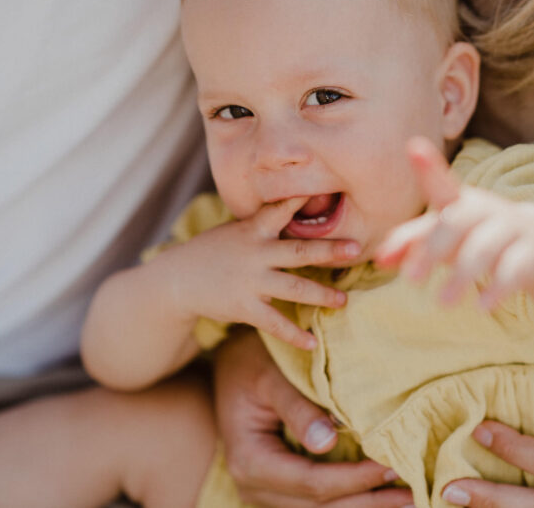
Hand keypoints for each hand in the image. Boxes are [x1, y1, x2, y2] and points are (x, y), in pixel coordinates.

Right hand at [152, 197, 357, 349]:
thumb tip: (298, 204)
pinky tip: (312, 343)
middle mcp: (255, 253)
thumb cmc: (214, 250)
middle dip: (328, 251)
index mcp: (253, 230)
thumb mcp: (236, 230)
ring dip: (321, 295)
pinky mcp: (244, 307)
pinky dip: (294, 334)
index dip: (299, 201)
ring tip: (343, 301)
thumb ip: (265, 224)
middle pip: (297, 252)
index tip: (323, 191)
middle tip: (355, 249)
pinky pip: (274, 323)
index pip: (280, 210)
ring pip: (293, 289)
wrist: (177, 279)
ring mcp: (250, 282)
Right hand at [215, 329, 413, 506]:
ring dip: (364, 506)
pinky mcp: (280, 489)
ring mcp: (265, 492)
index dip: (355, 479)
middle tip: (415, 493)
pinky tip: (381, 494)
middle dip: (368, 502)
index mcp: (250, 460)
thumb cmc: (252, 360)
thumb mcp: (271, 375)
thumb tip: (327, 442)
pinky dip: (350, 499)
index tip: (393, 465)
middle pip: (319, 507)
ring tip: (408, 500)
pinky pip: (317, 503)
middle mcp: (253, 486)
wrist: (231, 363)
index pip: (312, 483)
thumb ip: (298, 408)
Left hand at [376, 137, 533, 309]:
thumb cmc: (478, 237)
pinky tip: (482, 307)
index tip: (413, 147)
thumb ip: (411, 245)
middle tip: (410, 281)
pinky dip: (498, 287)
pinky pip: (516, 267)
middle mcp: (485, 209)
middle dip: (432, 249)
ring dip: (461, 276)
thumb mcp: (445, 239)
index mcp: (460, 202)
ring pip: (484, 247)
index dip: (427, 166)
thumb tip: (379, 259)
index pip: (440, 183)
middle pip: (456, 222)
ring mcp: (513, 228)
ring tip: (441, 303)